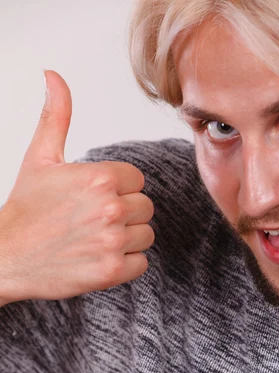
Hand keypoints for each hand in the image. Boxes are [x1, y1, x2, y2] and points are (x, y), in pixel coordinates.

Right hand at [0, 70, 153, 302]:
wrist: (7, 256)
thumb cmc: (26, 209)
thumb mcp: (40, 157)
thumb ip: (57, 117)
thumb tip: (53, 76)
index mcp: (99, 177)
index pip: (136, 180)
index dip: (117, 189)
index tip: (93, 198)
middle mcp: (110, 208)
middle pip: (145, 207)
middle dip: (124, 213)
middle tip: (93, 220)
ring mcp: (112, 241)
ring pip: (146, 235)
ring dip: (126, 239)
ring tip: (96, 239)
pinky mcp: (112, 271)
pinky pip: (142, 263)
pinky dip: (126, 263)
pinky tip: (100, 257)